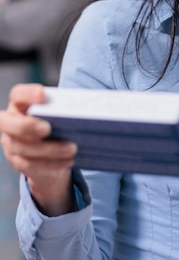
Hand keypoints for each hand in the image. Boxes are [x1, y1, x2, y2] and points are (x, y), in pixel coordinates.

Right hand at [0, 83, 76, 214]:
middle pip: (9, 124)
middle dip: (27, 126)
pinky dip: (52, 163)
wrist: (48, 155)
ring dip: (49, 149)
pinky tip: (69, 160)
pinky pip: (32, 165)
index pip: (17, 95)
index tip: (43, 94)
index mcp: (20, 105)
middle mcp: (10, 123)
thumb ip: (64, 110)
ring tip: (72, 148)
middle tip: (47, 128)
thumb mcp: (58, 116)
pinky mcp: (18, 163)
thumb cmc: (57, 126)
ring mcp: (11, 145)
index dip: (27, 94)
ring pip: (23, 148)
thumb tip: (88, 108)